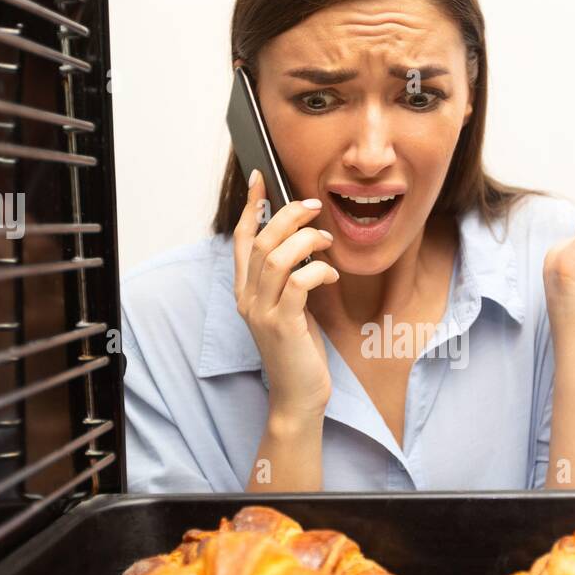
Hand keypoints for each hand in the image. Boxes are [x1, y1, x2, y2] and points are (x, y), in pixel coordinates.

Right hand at [233, 170, 338, 421]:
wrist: (298, 396)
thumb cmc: (299, 351)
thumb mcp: (291, 307)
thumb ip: (290, 278)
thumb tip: (307, 242)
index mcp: (245, 291)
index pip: (241, 239)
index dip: (250, 206)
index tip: (261, 178)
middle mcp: (247, 298)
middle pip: (260, 240)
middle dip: (288, 215)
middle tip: (314, 205)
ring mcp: (261, 312)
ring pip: (276, 257)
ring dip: (306, 240)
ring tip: (327, 241)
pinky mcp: (282, 325)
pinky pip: (298, 282)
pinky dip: (319, 271)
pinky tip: (333, 275)